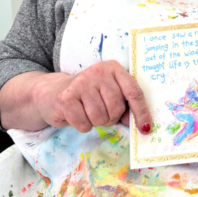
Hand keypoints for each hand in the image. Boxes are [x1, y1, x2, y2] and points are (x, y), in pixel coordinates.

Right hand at [32, 60, 151, 133]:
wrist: (52, 92)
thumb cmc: (87, 94)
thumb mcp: (108, 92)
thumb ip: (124, 103)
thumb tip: (141, 124)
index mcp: (113, 68)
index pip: (133, 91)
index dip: (141, 112)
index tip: (145, 128)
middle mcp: (98, 72)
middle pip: (117, 107)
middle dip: (111, 117)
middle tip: (101, 113)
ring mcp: (81, 83)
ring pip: (101, 117)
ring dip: (96, 122)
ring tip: (87, 112)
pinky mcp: (66, 98)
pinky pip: (84, 124)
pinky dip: (83, 126)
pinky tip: (76, 115)